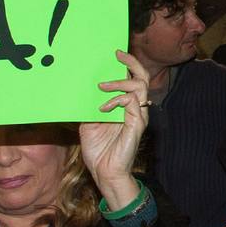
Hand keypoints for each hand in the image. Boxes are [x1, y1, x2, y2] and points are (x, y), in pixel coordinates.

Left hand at [81, 50, 150, 206]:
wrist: (104, 173)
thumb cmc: (98, 150)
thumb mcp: (88, 122)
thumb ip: (90, 105)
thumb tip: (82, 88)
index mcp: (125, 106)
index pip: (131, 79)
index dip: (126, 65)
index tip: (114, 53)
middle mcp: (135, 108)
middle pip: (142, 77)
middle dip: (131, 62)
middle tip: (117, 54)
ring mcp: (138, 116)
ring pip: (139, 86)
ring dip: (119, 82)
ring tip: (101, 86)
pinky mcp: (137, 124)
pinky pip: (131, 102)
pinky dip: (115, 101)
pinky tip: (101, 108)